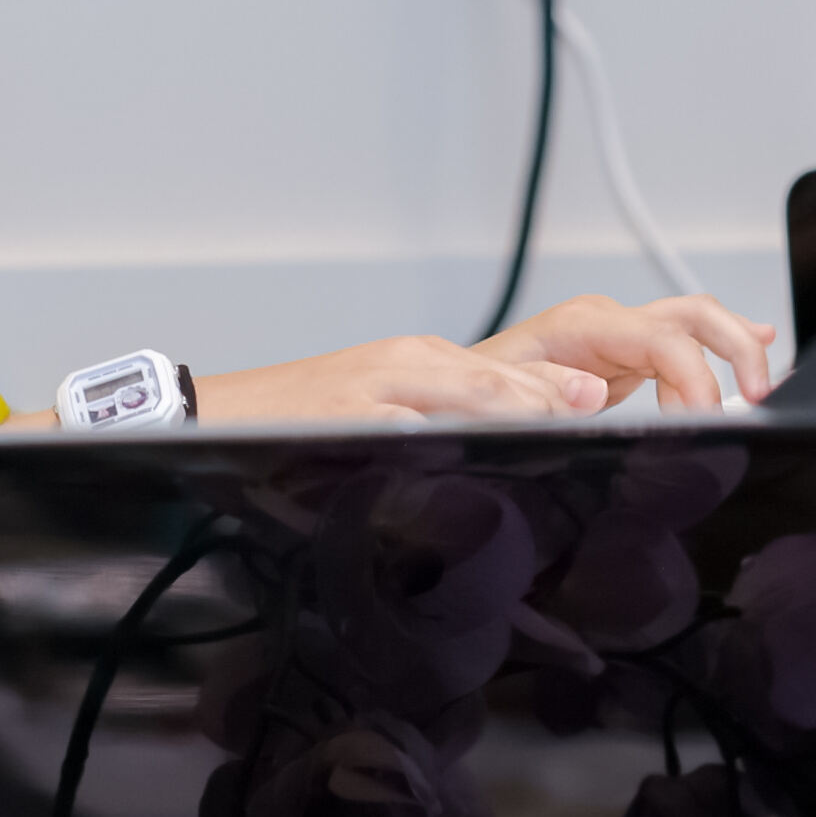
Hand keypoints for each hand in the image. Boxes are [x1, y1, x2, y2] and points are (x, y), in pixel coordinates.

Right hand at [195, 336, 611, 427]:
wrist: (215, 414)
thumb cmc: (303, 425)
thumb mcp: (381, 415)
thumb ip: (442, 424)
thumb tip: (508, 453)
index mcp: (418, 364)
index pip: (503, 377)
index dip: (553, 395)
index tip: (600, 406)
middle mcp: (403, 365)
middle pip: (493, 380)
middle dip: (548, 399)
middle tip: (598, 410)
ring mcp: (373, 387)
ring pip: (458, 391)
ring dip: (513, 408)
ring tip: (560, 420)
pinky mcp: (343, 412)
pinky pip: (403, 424)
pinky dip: (441, 434)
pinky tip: (471, 452)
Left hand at [479, 292, 780, 412]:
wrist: (446, 398)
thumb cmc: (467, 401)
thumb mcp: (497, 405)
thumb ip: (545, 397)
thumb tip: (593, 393)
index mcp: (579, 328)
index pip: (661, 338)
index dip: (694, 378)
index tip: (703, 420)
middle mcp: (602, 322)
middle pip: (691, 314)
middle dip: (734, 346)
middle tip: (758, 394)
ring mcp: (614, 336)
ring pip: (694, 322)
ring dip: (734, 345)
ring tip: (763, 381)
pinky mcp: (620, 357)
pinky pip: (680, 343)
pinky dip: (719, 349)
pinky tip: (753, 348)